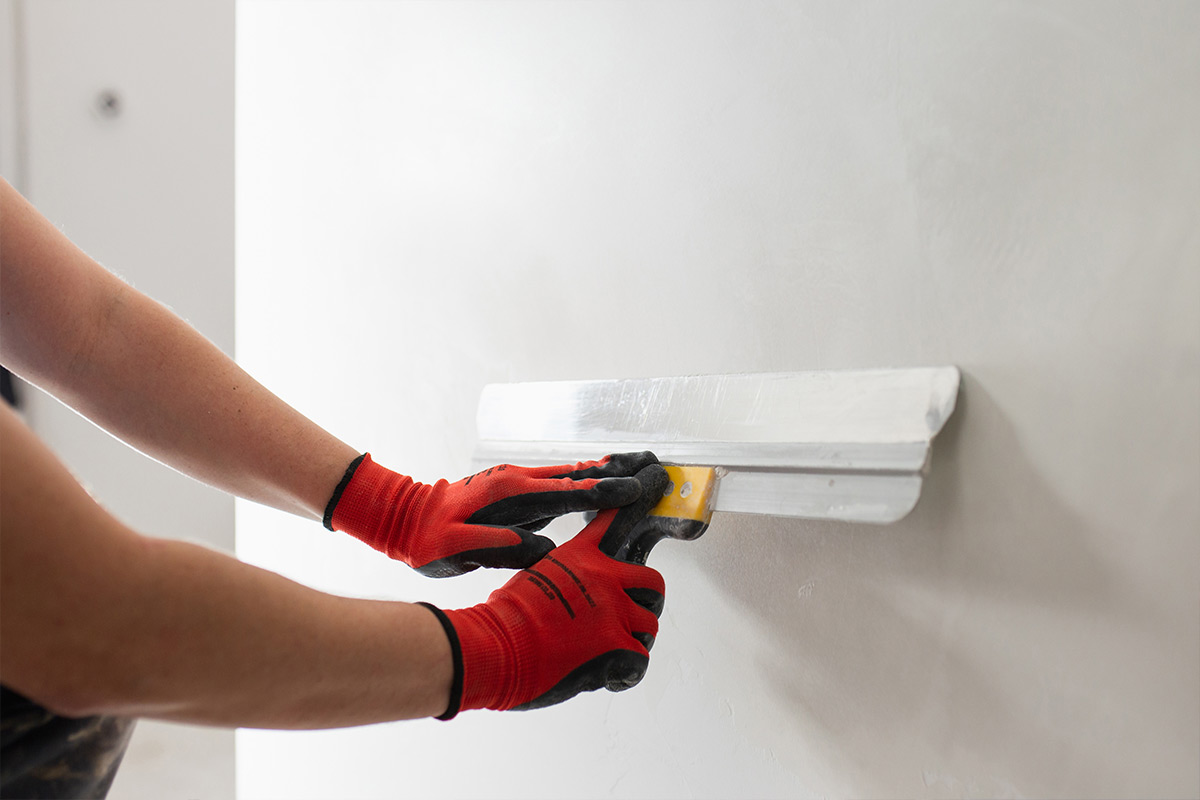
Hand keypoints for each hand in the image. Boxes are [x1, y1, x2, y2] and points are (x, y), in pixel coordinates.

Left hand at [325, 451, 659, 576]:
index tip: (634, 490)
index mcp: (511, 494)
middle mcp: (518, 481)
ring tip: (635, 473)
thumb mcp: (458, 549)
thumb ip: (500, 548)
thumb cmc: (428, 541)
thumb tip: (542, 551)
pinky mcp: (513, 491)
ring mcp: (516, 483)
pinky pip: (555, 485)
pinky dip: (580, 484)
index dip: (603, 492)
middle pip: (576, 476)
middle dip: (613, 473)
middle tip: (650, 469)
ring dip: (600, 475)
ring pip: (567, 478)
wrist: (403, 518)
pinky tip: (595, 489)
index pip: (567, 492)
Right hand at [423, 463, 668, 715]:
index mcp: (580, 557)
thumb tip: (571, 593)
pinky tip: (608, 677)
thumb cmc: (501, 618)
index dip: (639, 503)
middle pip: (653, 582)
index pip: (615, 521)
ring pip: (650, 625)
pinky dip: (627, 673)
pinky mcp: (616, 646)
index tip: (654, 482)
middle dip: (648, 601)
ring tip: (612, 653)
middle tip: (635, 616)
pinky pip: (640, 661)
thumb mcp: (533, 577)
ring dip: (635, 641)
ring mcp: (613, 611)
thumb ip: (562, 577)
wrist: (491, 648)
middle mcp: (604, 578)